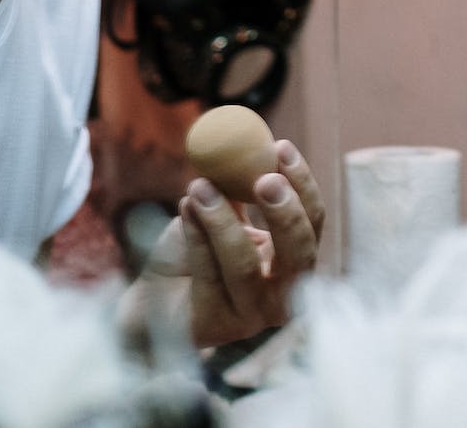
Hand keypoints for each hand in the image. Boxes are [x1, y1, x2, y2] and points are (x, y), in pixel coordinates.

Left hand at [134, 138, 325, 349]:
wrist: (152, 295)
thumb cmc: (194, 249)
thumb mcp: (222, 210)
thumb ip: (238, 185)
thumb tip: (250, 140)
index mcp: (293, 261)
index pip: (313, 223)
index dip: (302, 185)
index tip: (280, 147)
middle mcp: (282, 294)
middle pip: (299, 254)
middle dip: (285, 213)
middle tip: (264, 178)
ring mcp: (251, 317)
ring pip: (245, 267)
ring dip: (223, 220)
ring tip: (199, 185)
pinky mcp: (216, 326)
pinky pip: (208, 276)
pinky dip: (196, 236)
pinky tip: (185, 206)